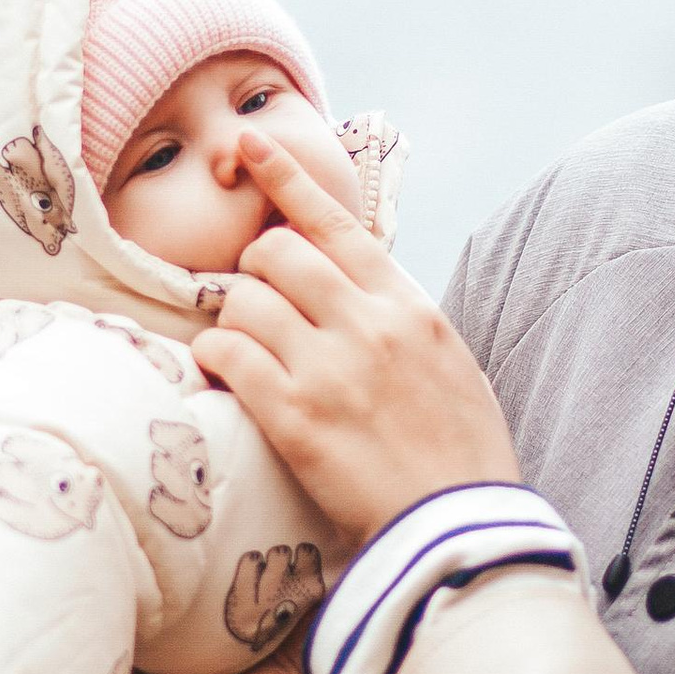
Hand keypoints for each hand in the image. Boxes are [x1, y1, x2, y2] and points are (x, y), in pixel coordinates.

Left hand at [197, 131, 518, 542]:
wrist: (460, 528)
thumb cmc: (457, 451)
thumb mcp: (446, 359)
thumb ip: (395, 315)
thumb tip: (349, 283)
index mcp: (408, 305)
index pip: (336, 221)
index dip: (284, 176)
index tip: (249, 145)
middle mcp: (369, 324)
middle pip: (274, 251)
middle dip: (253, 271)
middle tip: (257, 306)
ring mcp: (331, 369)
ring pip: (243, 300)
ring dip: (232, 321)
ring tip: (247, 352)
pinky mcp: (296, 418)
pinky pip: (228, 355)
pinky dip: (214, 359)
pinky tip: (223, 374)